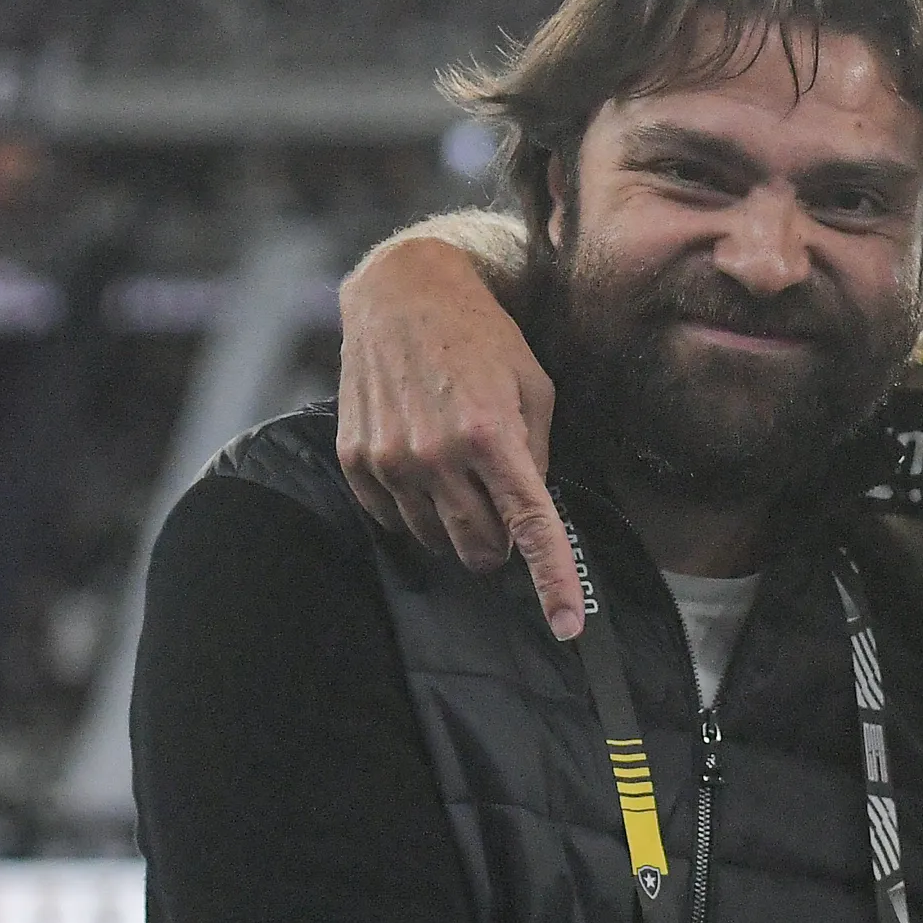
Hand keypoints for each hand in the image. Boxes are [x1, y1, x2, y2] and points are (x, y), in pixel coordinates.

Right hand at [336, 236, 582, 636]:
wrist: (405, 295)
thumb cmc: (484, 340)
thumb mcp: (535, 389)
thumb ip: (537, 457)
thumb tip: (530, 517)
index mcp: (494, 436)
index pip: (531, 528)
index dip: (552, 583)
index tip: (566, 627)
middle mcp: (438, 454)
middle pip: (479, 548)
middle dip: (500, 545)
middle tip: (503, 509)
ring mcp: (391, 459)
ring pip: (435, 540)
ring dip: (456, 526)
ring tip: (460, 474)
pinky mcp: (356, 459)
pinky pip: (392, 520)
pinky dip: (415, 510)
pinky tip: (423, 469)